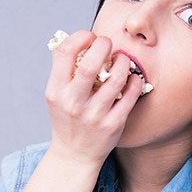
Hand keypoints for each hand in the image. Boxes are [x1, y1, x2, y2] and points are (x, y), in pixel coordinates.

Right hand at [44, 29, 143, 166]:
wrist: (74, 155)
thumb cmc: (67, 117)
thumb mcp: (56, 94)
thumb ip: (62, 68)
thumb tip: (75, 38)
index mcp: (56, 91)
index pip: (65, 52)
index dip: (80, 37)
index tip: (90, 36)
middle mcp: (73, 103)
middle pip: (91, 64)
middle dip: (103, 44)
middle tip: (108, 43)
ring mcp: (94, 115)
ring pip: (116, 78)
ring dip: (123, 62)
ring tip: (122, 60)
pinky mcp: (113, 124)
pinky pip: (130, 95)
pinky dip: (135, 81)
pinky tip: (132, 78)